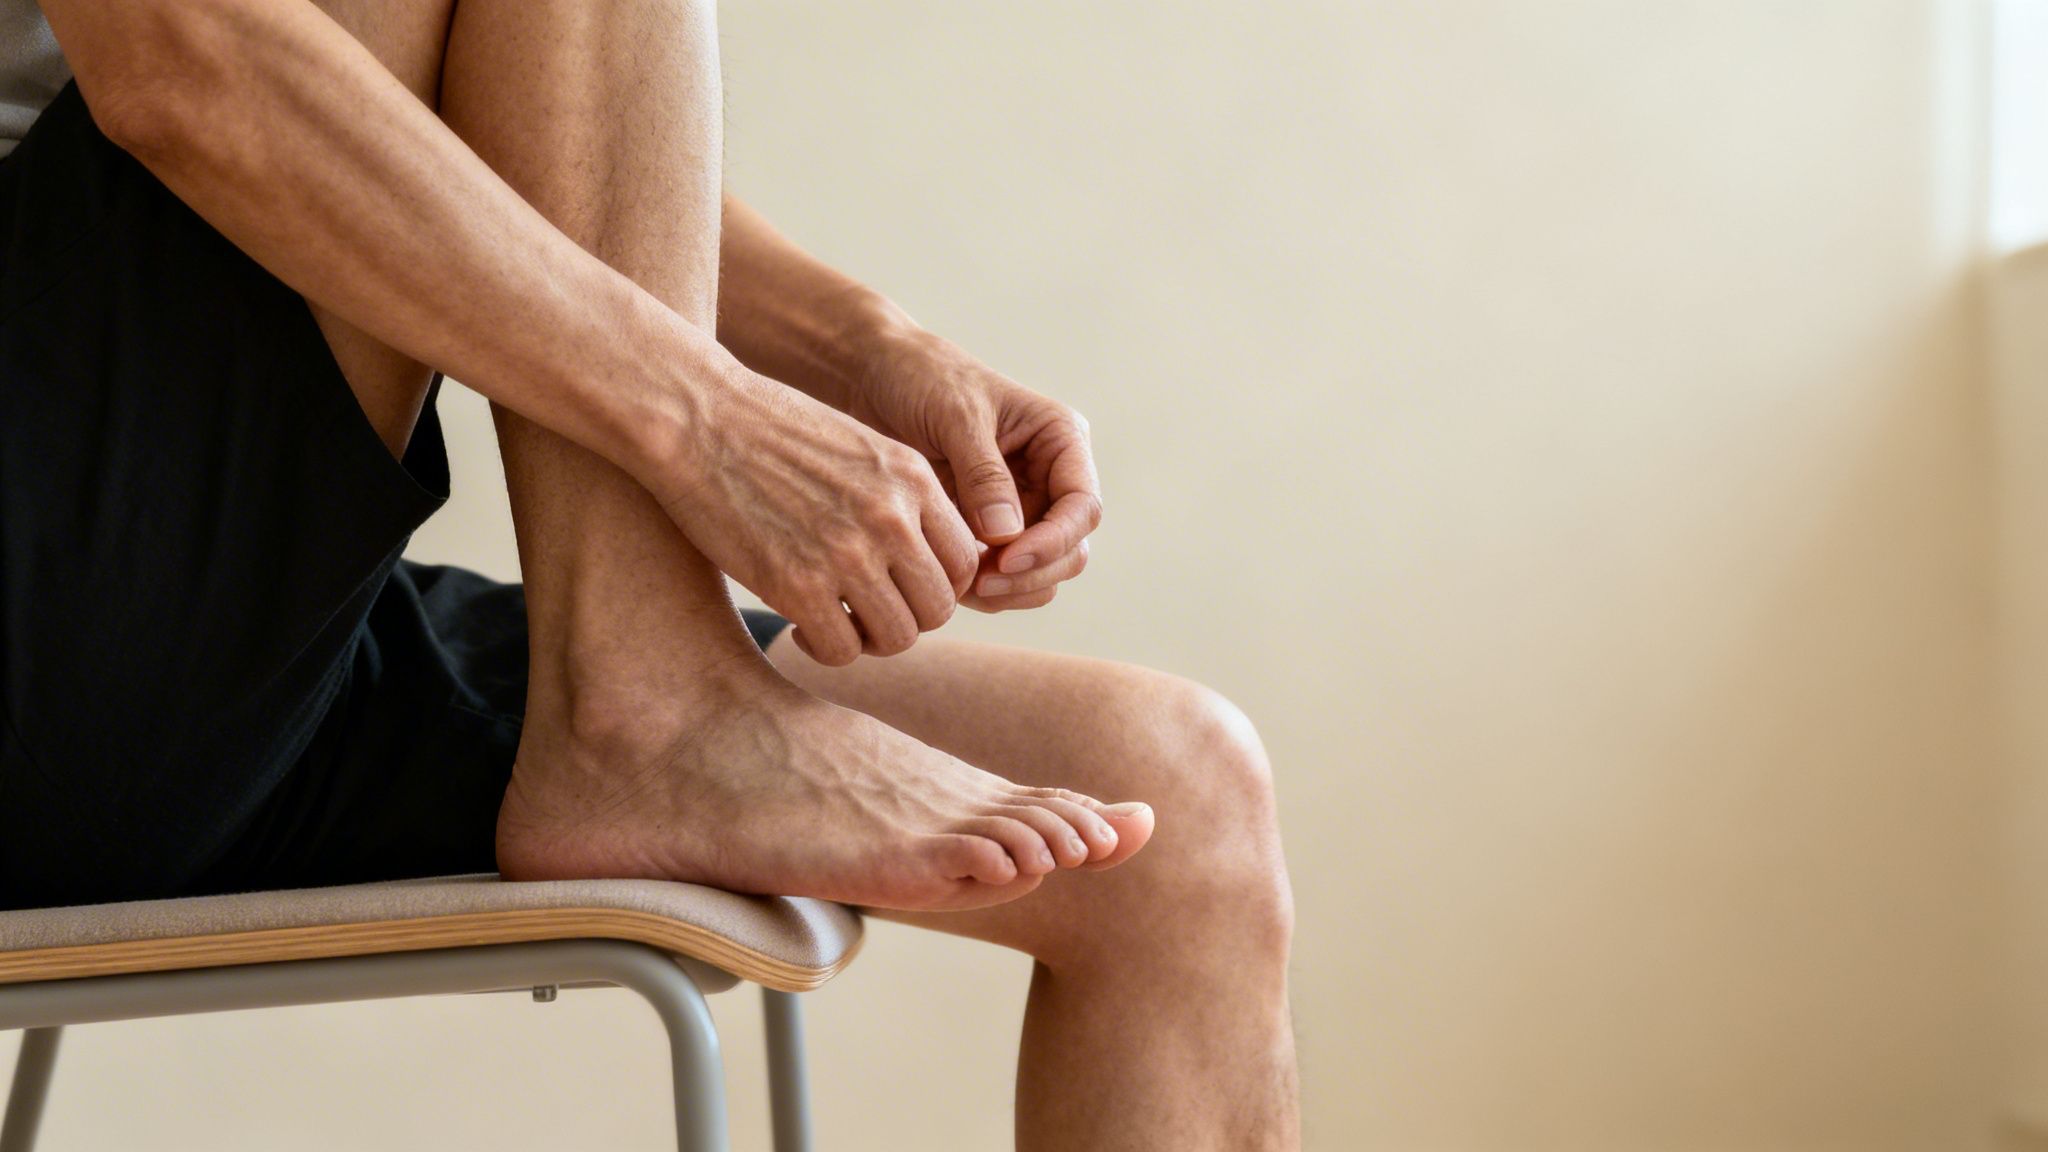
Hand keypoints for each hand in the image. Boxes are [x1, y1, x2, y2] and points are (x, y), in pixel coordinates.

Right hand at [659, 370, 979, 664]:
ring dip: (869, 640)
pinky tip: (803, 627)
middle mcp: (891, 518)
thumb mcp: (860, 448)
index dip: (936, 586)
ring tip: (837, 622)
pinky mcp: (797, 585)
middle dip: (908, 619)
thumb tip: (922, 557)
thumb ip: (899, 498)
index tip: (902, 588)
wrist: (698, 418)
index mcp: (913, 479)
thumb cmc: (771, 432)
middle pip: (939, 606)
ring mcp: (847, 553)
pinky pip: (842, 650)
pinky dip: (826, 649)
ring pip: (898, 636)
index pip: (964, 561)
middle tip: (869, 612)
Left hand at [851, 330, 1101, 611]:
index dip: (1053, 542)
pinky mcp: (990, 531)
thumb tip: (1007, 535)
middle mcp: (1051, 478)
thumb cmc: (922, 378)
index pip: (1083, 507)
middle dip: (1031, 574)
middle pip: (1071, 550)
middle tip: (978, 583)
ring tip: (959, 586)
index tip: (1005, 559)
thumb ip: (983, 474)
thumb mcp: (955, 416)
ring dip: (1010, 590)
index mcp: (1059, 441)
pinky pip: (1005, 576)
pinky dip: (987, 589)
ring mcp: (1023, 508)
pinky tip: (949, 582)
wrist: (877, 377)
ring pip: (1042, 573)